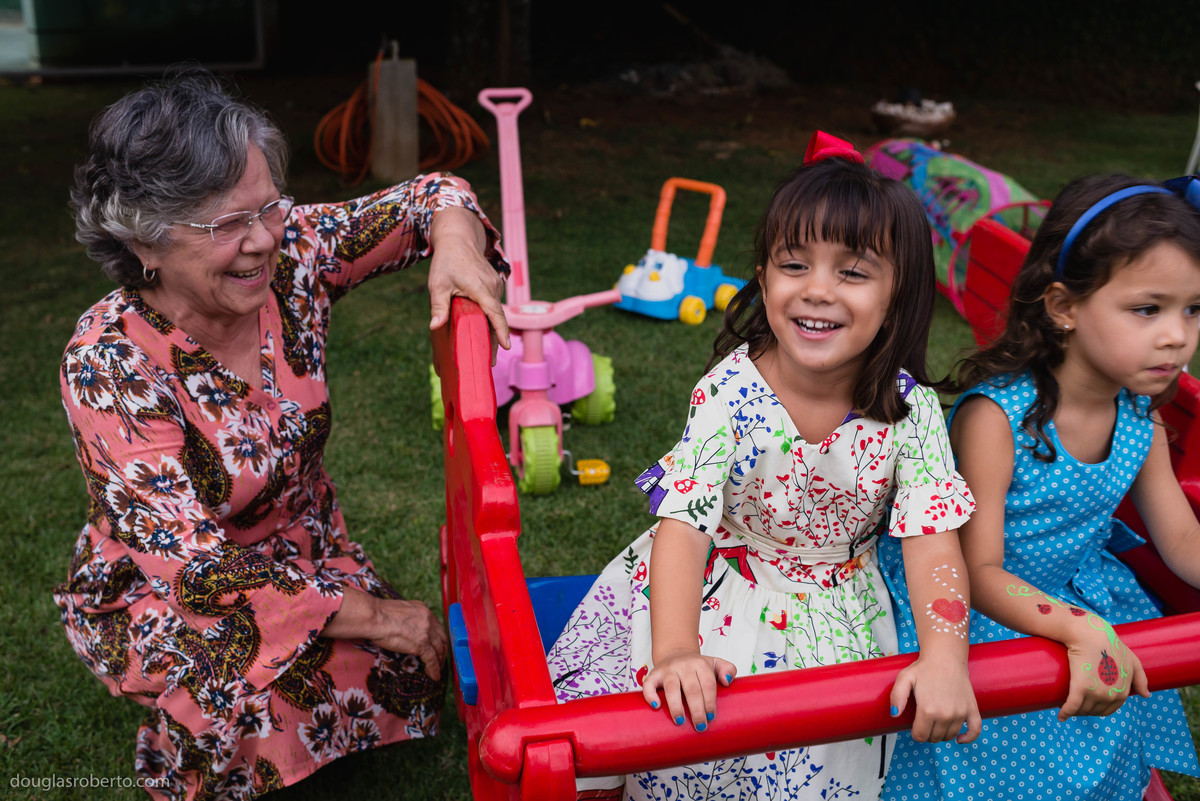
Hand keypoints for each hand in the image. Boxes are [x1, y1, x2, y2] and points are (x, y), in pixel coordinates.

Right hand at [324, 589, 448, 680]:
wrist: (374, 617)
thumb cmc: (379, 615)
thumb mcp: (400, 612)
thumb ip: (409, 619)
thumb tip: (407, 628)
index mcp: (423, 610)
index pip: (436, 627)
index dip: (438, 639)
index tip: (437, 646)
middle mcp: (428, 619)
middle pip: (442, 638)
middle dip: (442, 651)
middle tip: (440, 660)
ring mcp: (426, 632)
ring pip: (439, 650)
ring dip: (440, 662)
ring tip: (438, 670)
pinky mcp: (421, 644)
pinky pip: (432, 659)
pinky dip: (434, 669)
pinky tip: (434, 676)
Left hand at [427, 207, 510, 353]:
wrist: (459, 239)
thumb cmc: (447, 262)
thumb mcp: (438, 285)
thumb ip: (438, 306)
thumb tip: (434, 326)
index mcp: (481, 288)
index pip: (495, 313)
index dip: (501, 330)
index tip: (506, 346)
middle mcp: (493, 287)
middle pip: (497, 318)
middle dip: (495, 340)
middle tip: (491, 362)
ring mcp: (496, 285)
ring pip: (496, 311)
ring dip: (492, 329)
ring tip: (486, 352)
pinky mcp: (495, 285)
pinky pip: (494, 305)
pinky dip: (491, 318)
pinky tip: (484, 331)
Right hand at [641, 649, 735, 730]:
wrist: (676, 653)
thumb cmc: (697, 666)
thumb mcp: (715, 663)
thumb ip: (728, 669)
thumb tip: (727, 682)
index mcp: (700, 664)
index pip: (707, 683)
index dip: (710, 701)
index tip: (711, 717)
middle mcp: (684, 665)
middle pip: (691, 689)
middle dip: (697, 709)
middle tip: (700, 726)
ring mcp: (668, 670)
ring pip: (671, 687)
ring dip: (676, 706)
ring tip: (680, 721)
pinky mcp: (653, 674)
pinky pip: (648, 684)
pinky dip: (650, 695)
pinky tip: (656, 706)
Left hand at [891, 653, 980, 743]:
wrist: (945, 656)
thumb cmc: (923, 667)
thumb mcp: (904, 678)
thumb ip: (897, 697)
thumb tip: (894, 715)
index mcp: (928, 710)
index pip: (920, 736)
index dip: (915, 732)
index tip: (914, 724)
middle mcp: (946, 715)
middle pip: (934, 738)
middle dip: (927, 733)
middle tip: (924, 721)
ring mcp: (960, 713)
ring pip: (950, 736)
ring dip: (942, 734)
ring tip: (936, 722)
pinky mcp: (972, 709)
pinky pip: (975, 730)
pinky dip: (968, 738)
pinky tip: (959, 739)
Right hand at [1059, 624, 1148, 719]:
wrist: (1091, 634)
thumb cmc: (1111, 644)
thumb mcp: (1131, 660)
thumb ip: (1141, 678)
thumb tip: (1146, 695)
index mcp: (1123, 692)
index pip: (1108, 709)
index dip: (1096, 709)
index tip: (1086, 703)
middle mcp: (1111, 696)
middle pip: (1094, 711)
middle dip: (1084, 710)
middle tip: (1074, 702)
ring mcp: (1096, 693)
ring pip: (1082, 710)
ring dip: (1074, 712)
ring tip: (1066, 706)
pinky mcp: (1080, 688)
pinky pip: (1071, 706)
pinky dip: (1065, 713)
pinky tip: (1061, 716)